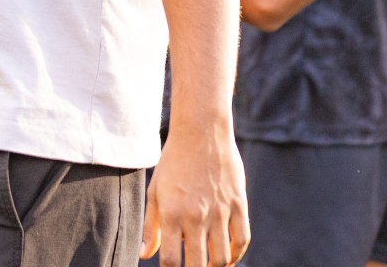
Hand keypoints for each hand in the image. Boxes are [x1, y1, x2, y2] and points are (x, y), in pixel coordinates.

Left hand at [140, 118, 248, 265]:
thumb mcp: (155, 192)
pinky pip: (242, 240)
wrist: (201, 133)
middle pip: (198, 264)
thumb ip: (150, 226)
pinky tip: (227, 256)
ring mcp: (220, 211)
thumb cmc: (173, 162)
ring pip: (222, 258)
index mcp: (172, 214)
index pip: (171, 260)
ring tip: (208, 265)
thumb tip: (144, 255)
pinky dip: (236, 254)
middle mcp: (196, 216)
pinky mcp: (238, 204)